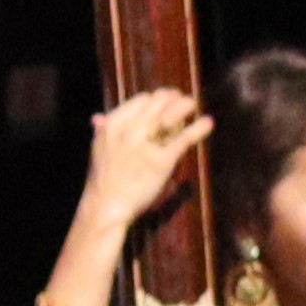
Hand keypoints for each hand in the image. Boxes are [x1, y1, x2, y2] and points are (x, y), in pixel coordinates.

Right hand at [74, 89, 210, 238]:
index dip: (157, 100)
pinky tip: (208, 122)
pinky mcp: (160, 161)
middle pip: (158, 101)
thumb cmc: (104, 180)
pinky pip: (183, 139)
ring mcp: (145, 145)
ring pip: (171, 113)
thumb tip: (97, 117)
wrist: (105, 206)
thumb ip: (102, 131)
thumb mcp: (99, 150)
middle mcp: (128, 131)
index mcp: (113, 125)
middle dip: (174, 99)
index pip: (142, 99)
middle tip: (184, 103)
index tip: (165, 106)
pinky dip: (199, 129)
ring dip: (186, 106)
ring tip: (194, 106)